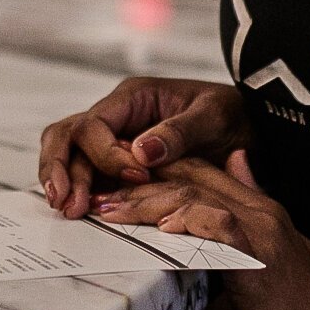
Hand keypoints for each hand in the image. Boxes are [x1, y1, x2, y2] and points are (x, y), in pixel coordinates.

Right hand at [37, 78, 247, 218]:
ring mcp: (114, 138)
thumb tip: (140, 152)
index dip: (106, 155)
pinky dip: (79, 190)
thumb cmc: (234, 116)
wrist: (249, 129)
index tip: (137, 178)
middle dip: (61, 168)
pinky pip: (87, 173)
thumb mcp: (215, 117)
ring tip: (68, 211)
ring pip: (68, 153)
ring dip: (63, 181)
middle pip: (67, 136)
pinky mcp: (119, 163)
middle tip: (67, 204)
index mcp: (134, 97)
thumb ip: (179, 131)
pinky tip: (80, 212)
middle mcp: (116, 115)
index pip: (94, 124)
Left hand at [91, 151, 309, 309]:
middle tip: (99, 195)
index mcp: (266, 212)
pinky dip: (191, 222)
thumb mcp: (282, 261)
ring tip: (110, 212)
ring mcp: (264, 236)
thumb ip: (256, 224)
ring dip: (148, 203)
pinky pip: (222, 227)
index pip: (204, 174)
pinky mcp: (261, 263)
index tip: (118, 185)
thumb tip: (237, 179)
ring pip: (198, 197)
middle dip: (140, 184)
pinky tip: (162, 229)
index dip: (159, 173)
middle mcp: (264, 215)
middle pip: (193, 178)